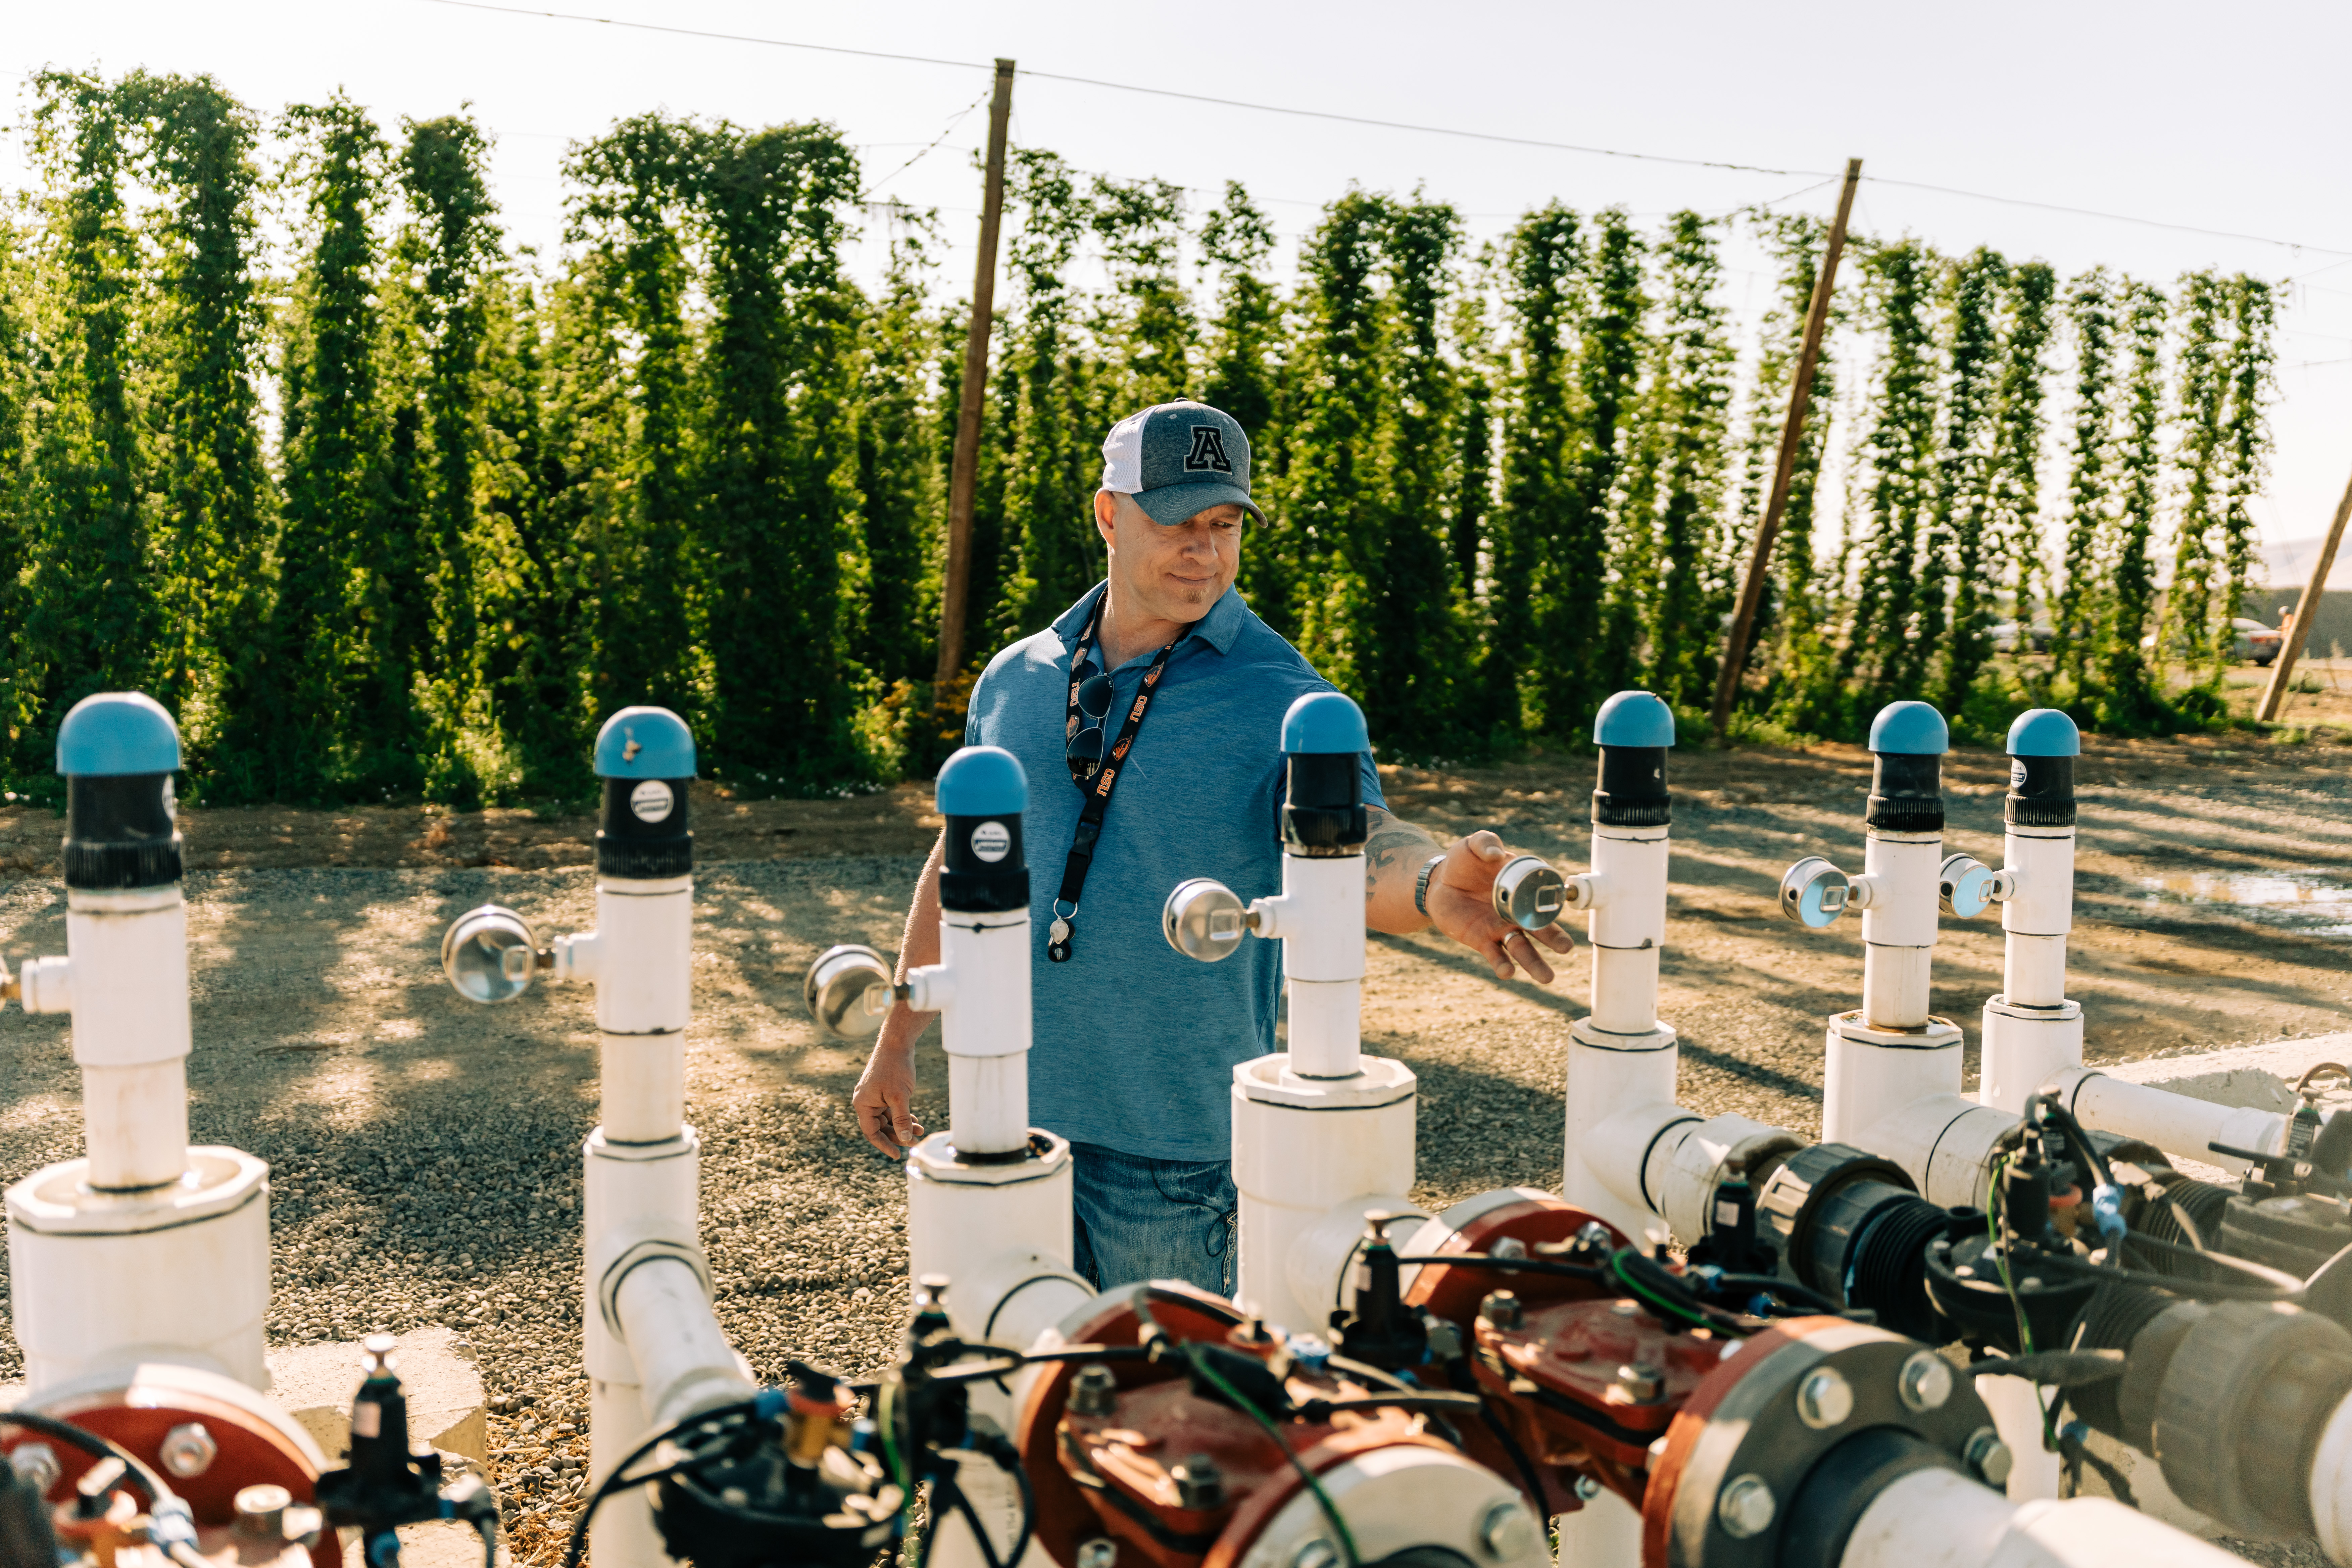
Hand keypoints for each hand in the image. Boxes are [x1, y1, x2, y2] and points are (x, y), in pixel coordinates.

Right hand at [851, 1032, 925, 1156]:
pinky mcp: (884, 1092)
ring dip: (903, 1126)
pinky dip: (903, 1116)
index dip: (884, 1145)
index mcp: (863, 1104)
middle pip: (880, 1127)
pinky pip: (892, 1110)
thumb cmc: (895, 1068)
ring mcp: (874, 1097)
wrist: (897, 1043)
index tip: (897, 1155)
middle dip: (898, 1135)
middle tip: (915, 1143)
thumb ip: (901, 1119)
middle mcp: (866, 1102)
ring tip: (920, 1131)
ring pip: (888, 1119)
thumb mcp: (899, 1096)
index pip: (871, 1132)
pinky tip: (916, 1121)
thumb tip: (906, 1140)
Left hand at [1424, 830, 1575, 983]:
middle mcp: (1518, 912)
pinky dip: (1502, 965)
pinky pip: (1496, 956)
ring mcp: (1502, 928)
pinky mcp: (1483, 940)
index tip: (1562, 903)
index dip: (1554, 899)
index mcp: (1522, 887)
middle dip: (1554, 938)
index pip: (1543, 894)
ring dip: (1534, 963)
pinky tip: (1507, 973)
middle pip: (1541, 928)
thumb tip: (1496, 854)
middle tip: (1566, 948)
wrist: (1439, 882)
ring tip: (1547, 978)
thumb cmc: (1463, 861)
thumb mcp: (1473, 845)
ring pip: (1523, 948)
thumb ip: (1485, 843)